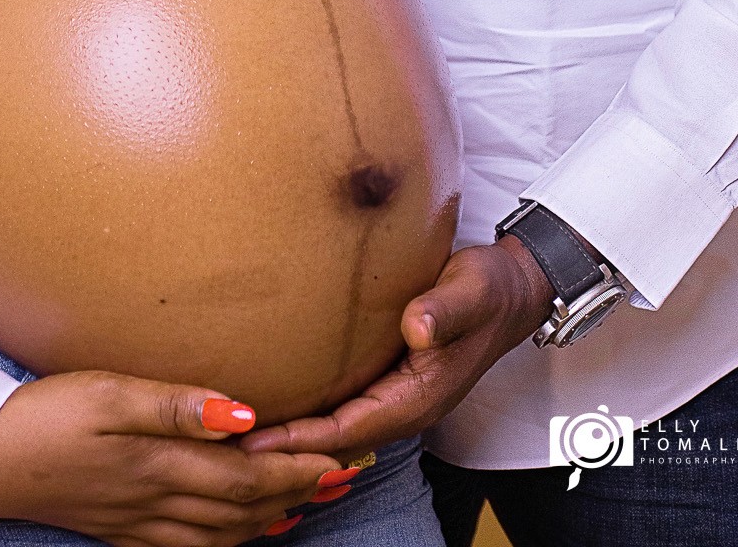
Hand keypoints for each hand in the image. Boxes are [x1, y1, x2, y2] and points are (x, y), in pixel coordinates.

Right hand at [0, 372, 349, 546]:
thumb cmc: (45, 415)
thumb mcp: (110, 393)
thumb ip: (178, 405)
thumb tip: (243, 415)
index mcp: (161, 464)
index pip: (248, 477)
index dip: (297, 470)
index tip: (339, 457)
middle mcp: (157, 502)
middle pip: (243, 510)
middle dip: (297, 495)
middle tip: (341, 479)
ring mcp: (138, 522)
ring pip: (220, 534)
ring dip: (268, 520)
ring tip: (304, 504)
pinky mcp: (118, 528)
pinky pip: (187, 546)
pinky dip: (224, 540)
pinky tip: (232, 531)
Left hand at [239, 238, 551, 458]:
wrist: (512, 289)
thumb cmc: (490, 289)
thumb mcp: (472, 291)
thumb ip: (445, 310)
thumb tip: (417, 325)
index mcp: (419, 395)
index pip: (348, 429)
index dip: (301, 440)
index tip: (253, 442)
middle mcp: (403, 404)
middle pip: (333, 439)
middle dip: (284, 447)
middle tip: (225, 442)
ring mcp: (396, 394)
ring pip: (335, 426)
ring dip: (292, 433)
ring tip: (237, 428)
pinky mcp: (388, 377)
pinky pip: (341, 405)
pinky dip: (308, 411)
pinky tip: (277, 397)